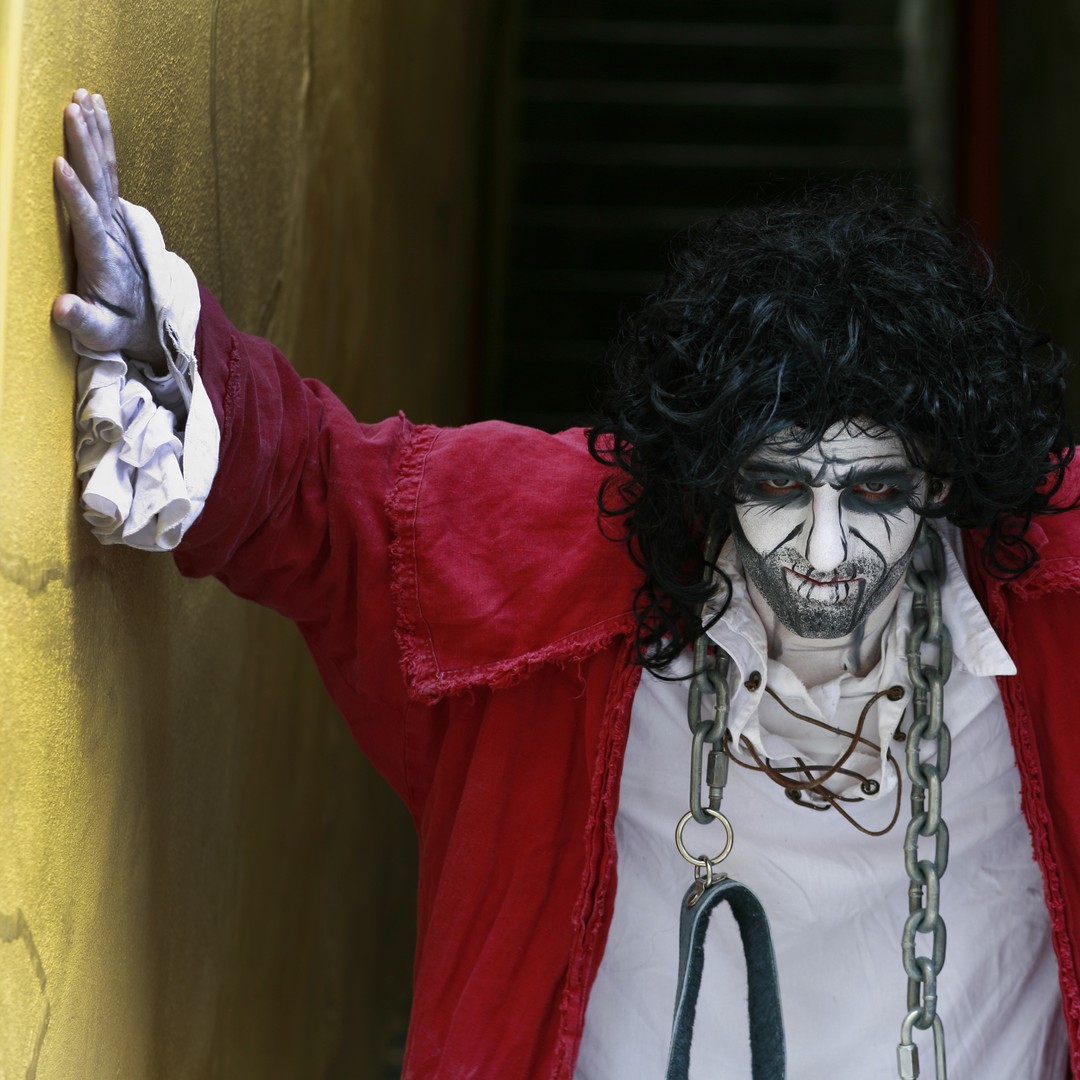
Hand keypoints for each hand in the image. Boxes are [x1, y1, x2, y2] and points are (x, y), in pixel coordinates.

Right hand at [53, 89, 165, 371]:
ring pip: (107, 170)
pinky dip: (102, 141)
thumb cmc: (119, 328)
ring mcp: (116, 221)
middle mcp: (113, 232)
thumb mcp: (102, 334)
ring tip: (83, 97)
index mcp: (104, 258)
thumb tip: (61, 307)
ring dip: (95, 133)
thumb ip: (84, 321)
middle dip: (86, 145)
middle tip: (72, 108)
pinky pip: (110, 172)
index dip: (75, 195)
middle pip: (101, 183)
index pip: (88, 221)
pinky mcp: (115, 216)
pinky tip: (94, 112)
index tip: (58, 165)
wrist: (150, 324)